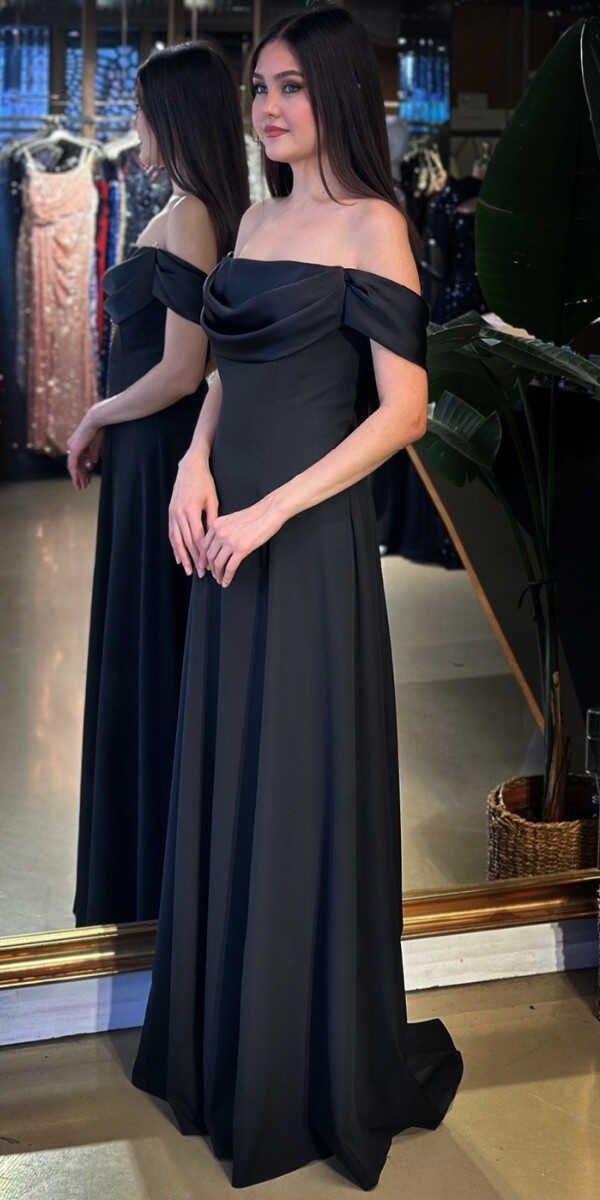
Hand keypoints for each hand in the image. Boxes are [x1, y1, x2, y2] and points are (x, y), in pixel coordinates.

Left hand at [66, 414, 102, 490]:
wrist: (97, 420)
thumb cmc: (99, 429)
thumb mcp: (97, 444)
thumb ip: (94, 453)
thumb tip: (92, 462)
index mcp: (78, 444)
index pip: (80, 460)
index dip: (84, 471)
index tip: (88, 479)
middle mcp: (73, 446)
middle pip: (76, 465)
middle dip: (80, 477)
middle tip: (83, 487)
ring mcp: (73, 447)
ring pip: (73, 467)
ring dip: (77, 478)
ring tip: (80, 487)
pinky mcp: (75, 449)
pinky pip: (73, 465)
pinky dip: (75, 474)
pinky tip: (78, 481)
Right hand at [169, 448, 218, 576]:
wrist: (189, 468)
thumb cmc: (204, 483)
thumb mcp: (212, 500)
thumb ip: (212, 520)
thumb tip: (215, 539)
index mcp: (191, 511)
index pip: (198, 538)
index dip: (203, 553)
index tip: (209, 564)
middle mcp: (179, 514)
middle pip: (187, 542)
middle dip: (194, 559)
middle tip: (201, 573)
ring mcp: (173, 514)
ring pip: (177, 541)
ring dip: (183, 557)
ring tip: (188, 570)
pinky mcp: (170, 513)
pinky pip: (172, 534)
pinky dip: (175, 547)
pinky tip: (178, 557)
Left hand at [202, 496, 284, 587]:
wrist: (269, 512)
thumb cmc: (255, 515)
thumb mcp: (232, 519)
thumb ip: (222, 530)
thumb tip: (218, 544)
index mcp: (217, 524)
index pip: (204, 545)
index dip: (203, 558)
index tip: (204, 565)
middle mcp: (220, 532)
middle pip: (209, 555)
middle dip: (210, 568)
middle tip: (212, 574)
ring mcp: (230, 541)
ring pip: (218, 563)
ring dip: (218, 574)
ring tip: (220, 579)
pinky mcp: (241, 548)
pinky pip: (230, 567)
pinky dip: (227, 577)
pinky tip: (227, 581)